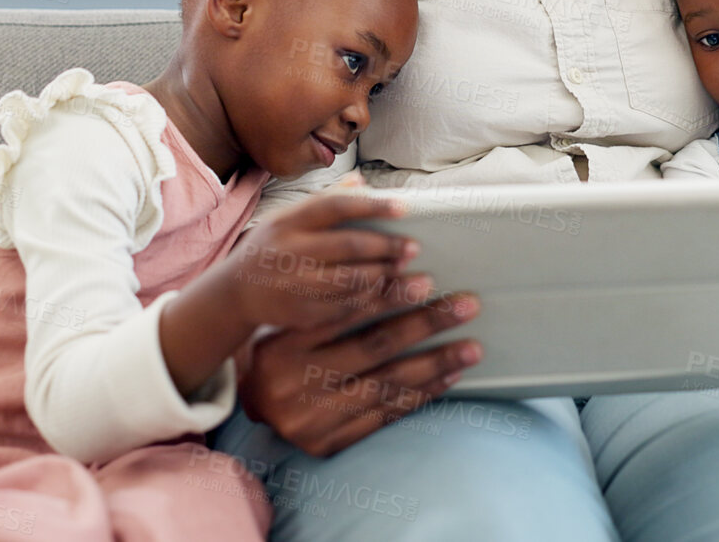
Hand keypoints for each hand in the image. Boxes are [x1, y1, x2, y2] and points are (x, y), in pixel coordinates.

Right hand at [218, 175, 432, 331]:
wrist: (234, 294)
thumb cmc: (270, 248)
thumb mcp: (286, 218)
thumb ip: (324, 199)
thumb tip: (361, 180)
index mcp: (288, 221)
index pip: (335, 206)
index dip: (372, 206)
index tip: (404, 208)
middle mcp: (290, 251)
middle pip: (349, 246)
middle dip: (386, 246)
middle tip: (413, 246)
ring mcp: (295, 284)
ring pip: (351, 279)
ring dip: (384, 275)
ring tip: (404, 269)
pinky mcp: (302, 312)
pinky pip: (344, 306)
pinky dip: (368, 299)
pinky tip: (384, 292)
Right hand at [238, 296, 483, 456]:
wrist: (248, 404)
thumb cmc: (279, 352)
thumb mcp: (291, 322)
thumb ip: (332, 306)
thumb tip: (394, 275)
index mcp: (285, 345)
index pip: (346, 315)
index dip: (389, 296)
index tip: (426, 280)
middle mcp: (297, 383)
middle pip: (374, 348)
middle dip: (426, 324)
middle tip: (466, 306)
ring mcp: (313, 418)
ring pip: (387, 385)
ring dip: (435, 364)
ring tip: (470, 348)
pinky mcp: (327, 443)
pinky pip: (384, 416)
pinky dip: (420, 395)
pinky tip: (447, 378)